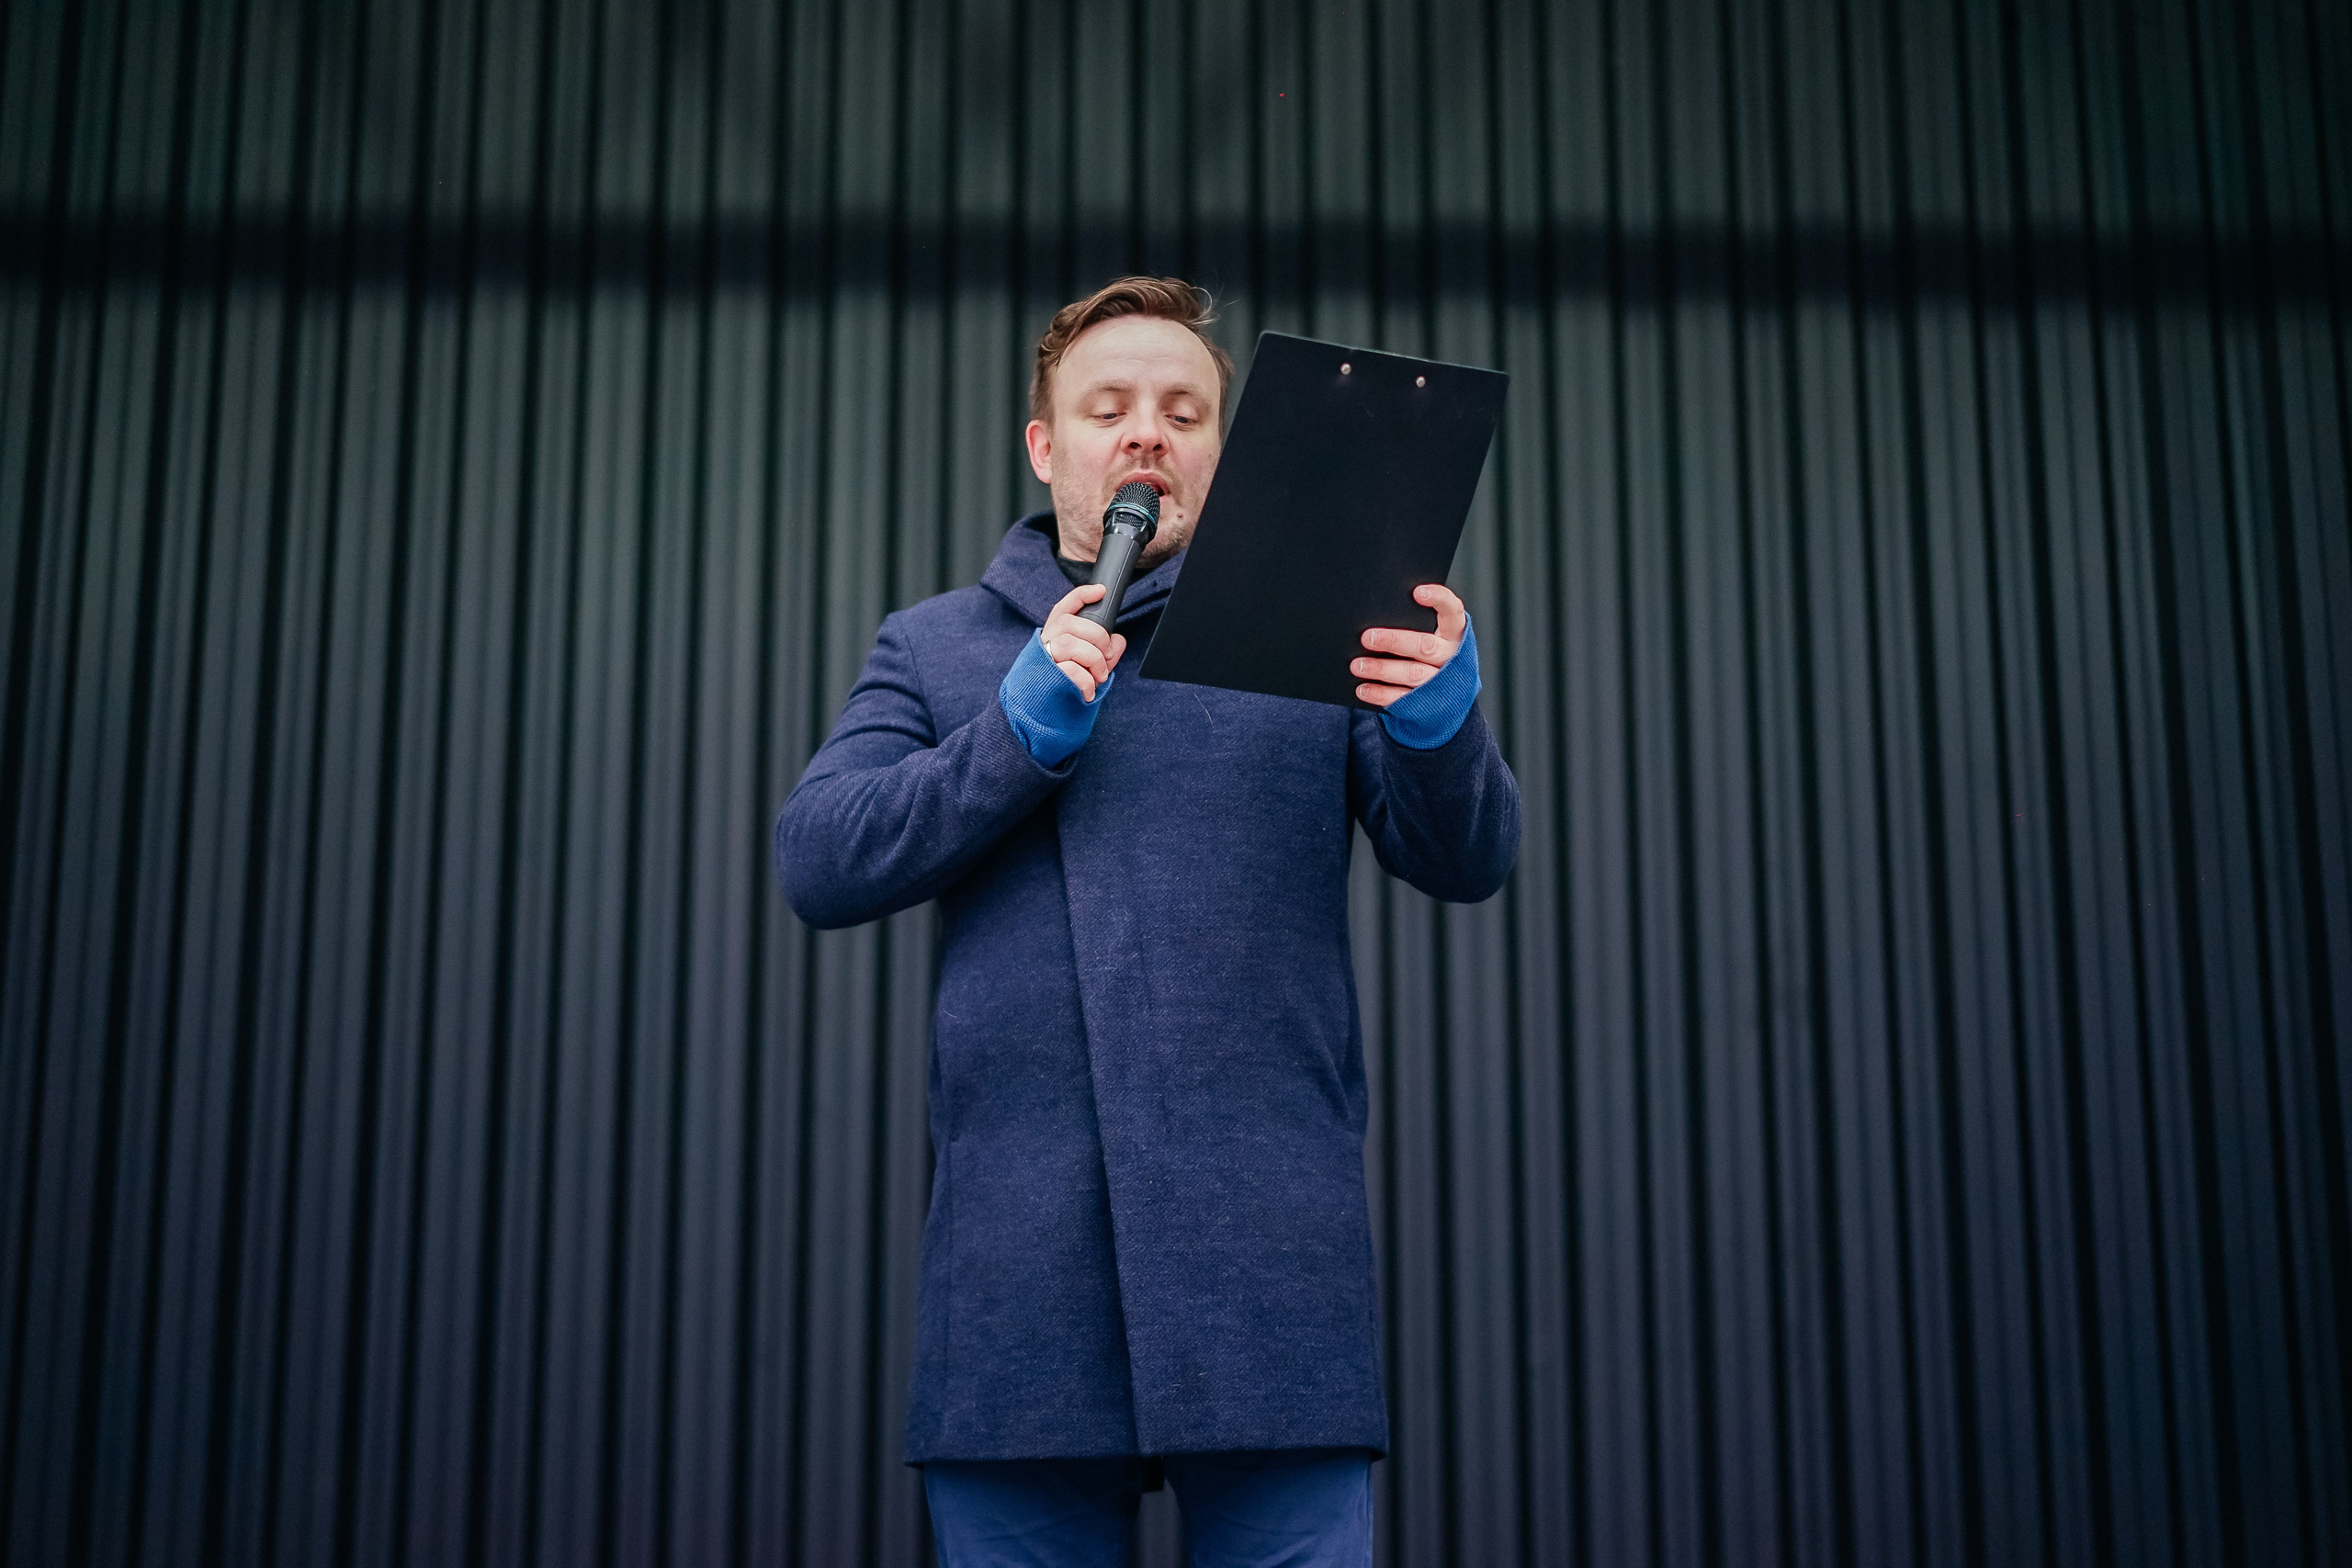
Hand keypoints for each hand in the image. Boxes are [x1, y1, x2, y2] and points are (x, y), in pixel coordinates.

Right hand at [1040, 583, 1129, 702]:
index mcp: (1055, 635)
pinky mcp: (1046, 677)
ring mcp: (1044, 660)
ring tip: (1099, 676)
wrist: (1042, 717)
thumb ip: (1105, 653)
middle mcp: (1045, 643)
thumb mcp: (1090, 667)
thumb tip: (1118, 640)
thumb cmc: (1067, 687)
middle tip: (1106, 655)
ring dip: (1094, 660)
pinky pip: (1071, 671)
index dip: (1081, 595)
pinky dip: (1087, 682)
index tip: (1101, 591)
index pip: (1064, 608)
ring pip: (1070, 644)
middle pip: (1070, 623)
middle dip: (1097, 636)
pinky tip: (1088, 692)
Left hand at [1352, 583, 1465, 707]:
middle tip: (1367, 638)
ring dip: (1382, 669)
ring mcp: (1440, 681)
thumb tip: (1377, 613)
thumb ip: (1415, 624)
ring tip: (1357, 665)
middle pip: (1425, 646)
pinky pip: (1402, 698)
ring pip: (1412, 673)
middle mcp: (1450, 656)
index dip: (1439, 599)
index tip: (1417, 592)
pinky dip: (1380, 694)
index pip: (1452, 611)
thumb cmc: (1432, 653)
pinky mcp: (1427, 703)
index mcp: (1454, 633)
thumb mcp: (1434, 635)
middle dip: (1395, 641)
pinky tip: (1363, 689)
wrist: (1449, 695)